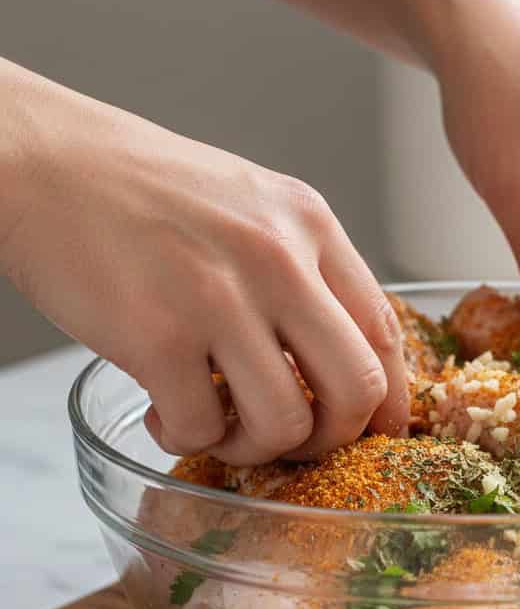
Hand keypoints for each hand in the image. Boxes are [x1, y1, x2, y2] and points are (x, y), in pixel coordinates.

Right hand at [1, 62, 407, 463]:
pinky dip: (188, 437)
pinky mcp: (156, 335)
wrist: (42, 160)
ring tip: (220, 425)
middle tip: (295, 440)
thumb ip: (304, 272)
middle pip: (355, 388)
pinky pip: (203, 428)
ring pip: (285, 423)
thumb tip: (338, 362)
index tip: (377, 432)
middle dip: (333, 438)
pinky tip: (166, 410)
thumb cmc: (144, 190)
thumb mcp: (253, 206)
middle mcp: (278, 258)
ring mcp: (219, 297)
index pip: (385, 331)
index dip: (389, 400)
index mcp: (310, 225)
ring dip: (255, 448)